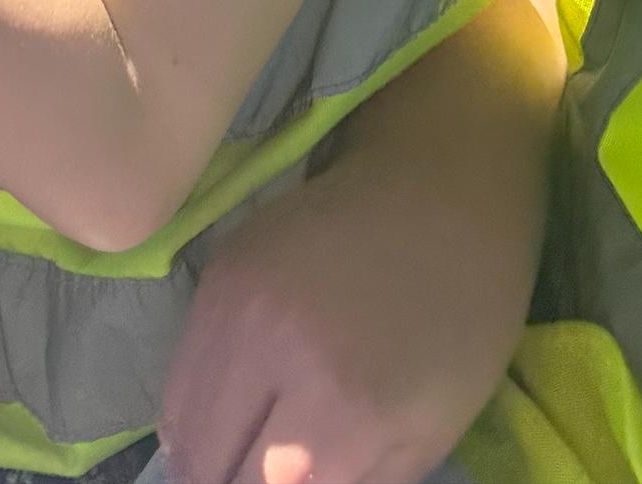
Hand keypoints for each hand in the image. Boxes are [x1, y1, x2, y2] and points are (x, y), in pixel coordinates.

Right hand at [158, 158, 519, 483]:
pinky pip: (182, 366)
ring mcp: (233, 305)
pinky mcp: (216, 270)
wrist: (438, 187)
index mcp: (342, 406)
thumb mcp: (431, 431)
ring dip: (204, 454)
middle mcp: (271, 353)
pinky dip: (197, 405)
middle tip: (258, 476)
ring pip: (180, 420)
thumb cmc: (461, 317)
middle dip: (230, 483)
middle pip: (207, 464)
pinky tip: (231, 413)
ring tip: (237, 460)